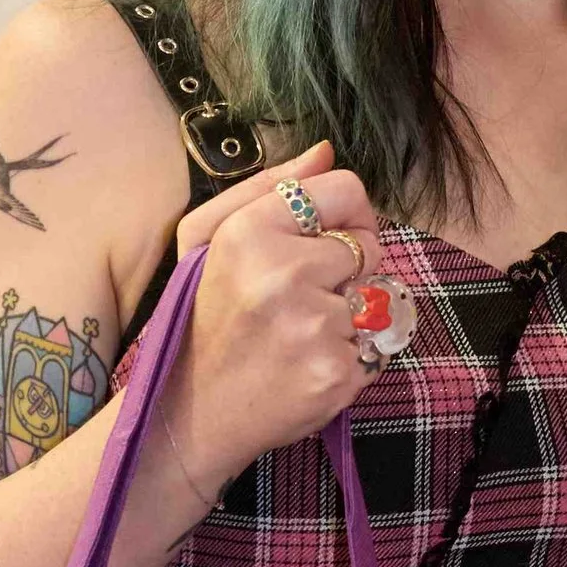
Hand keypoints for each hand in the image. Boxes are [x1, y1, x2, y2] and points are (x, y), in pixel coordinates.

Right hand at [171, 143, 386, 492]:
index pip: (345, 188)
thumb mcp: (206, 238)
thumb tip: (324, 152)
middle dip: (345, 270)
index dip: (344, 215)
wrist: (189, 414)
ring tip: (295, 336)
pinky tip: (306, 365)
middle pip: (368, 245)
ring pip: (375, 299)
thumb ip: (267, 187)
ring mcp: (314, 327)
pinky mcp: (337, 373)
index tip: (324, 240)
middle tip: (296, 299)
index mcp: (249, 231)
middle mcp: (282, 274)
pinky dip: (352, 356)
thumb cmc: (201, 318)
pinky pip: (378, 346)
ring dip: (348, 317)